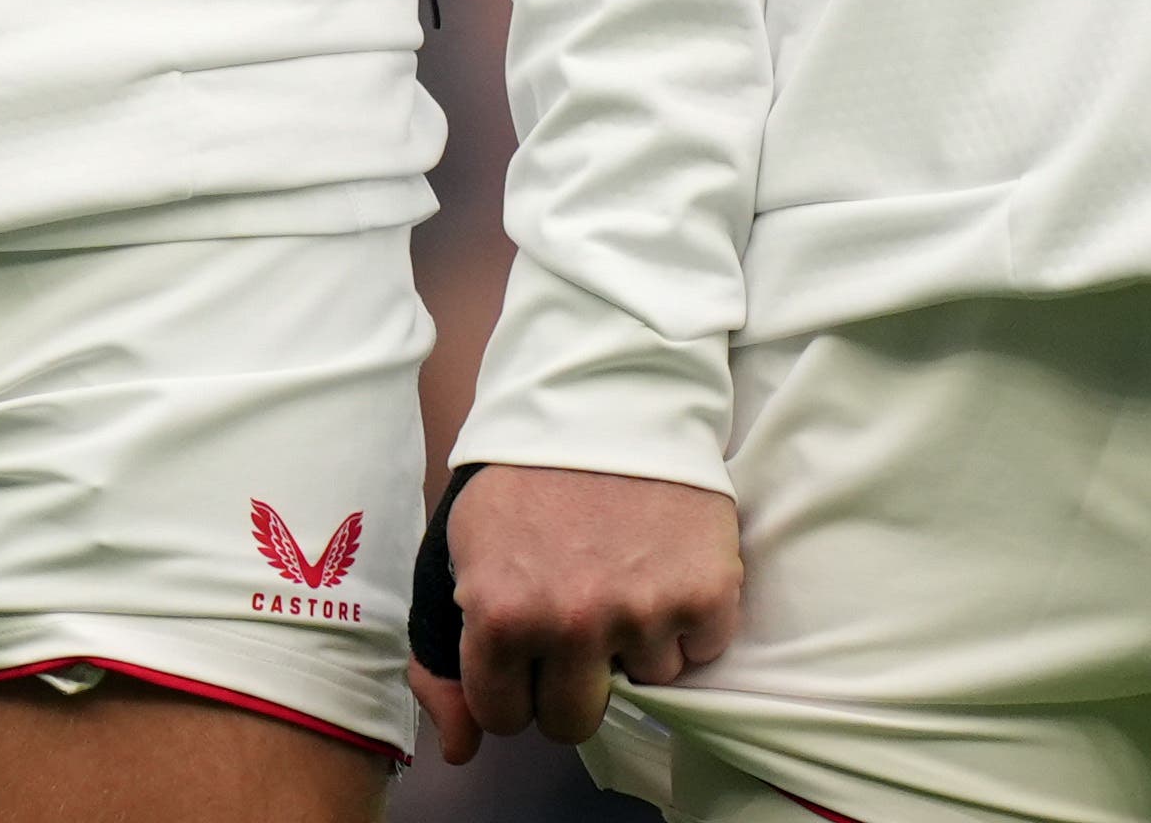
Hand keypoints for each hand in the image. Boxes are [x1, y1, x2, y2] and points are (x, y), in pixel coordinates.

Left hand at [411, 463, 739, 761]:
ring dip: (633, 643)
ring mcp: (643, 612)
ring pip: (643, 684)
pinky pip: (698, 653)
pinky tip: (661, 567)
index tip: (522, 650)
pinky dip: (686, 623)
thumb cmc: (525, 479)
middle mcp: (571, 623)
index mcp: (499, 612)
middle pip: (572, 721)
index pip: (502, 716)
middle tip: (575, 623)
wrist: (608, 400)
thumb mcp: (458, 552)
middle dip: (568, 683)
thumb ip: (445, 658)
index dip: (511, 685)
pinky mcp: (705, 594)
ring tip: (621, 572)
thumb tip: (461, 750)